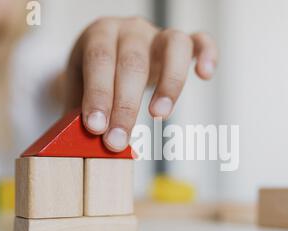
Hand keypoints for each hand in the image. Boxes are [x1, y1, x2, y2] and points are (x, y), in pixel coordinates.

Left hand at [65, 17, 217, 151]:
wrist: (112, 57)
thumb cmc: (96, 76)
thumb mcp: (80, 90)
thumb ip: (82, 111)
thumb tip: (81, 145)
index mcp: (99, 34)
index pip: (99, 61)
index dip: (99, 94)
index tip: (97, 128)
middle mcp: (131, 29)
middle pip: (132, 62)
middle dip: (126, 105)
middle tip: (118, 140)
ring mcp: (158, 34)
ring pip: (172, 47)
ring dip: (168, 84)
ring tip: (158, 116)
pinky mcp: (183, 42)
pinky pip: (200, 41)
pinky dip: (207, 54)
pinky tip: (204, 75)